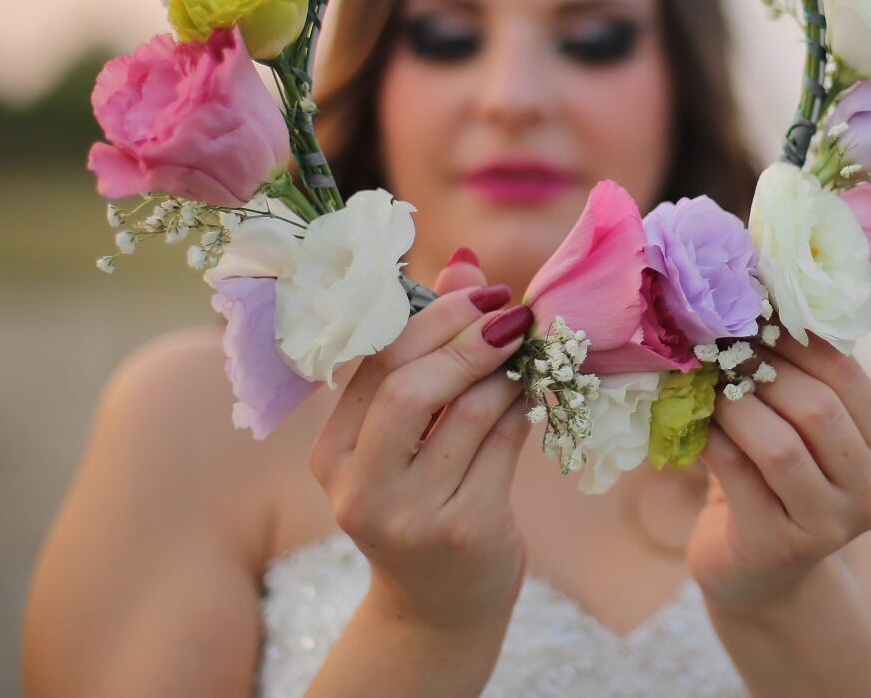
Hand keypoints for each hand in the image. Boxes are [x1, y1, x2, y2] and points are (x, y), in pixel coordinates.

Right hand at [307, 253, 535, 633]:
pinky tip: (537, 392)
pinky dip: (525, 409)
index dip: (435, 315)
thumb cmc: (424, 500)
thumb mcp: (410, 434)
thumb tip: (467, 263)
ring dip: (508, 371)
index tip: (483, 289)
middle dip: (469, 338)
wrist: (439, 607)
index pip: (376, 361)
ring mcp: (410, 515)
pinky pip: (504, 447)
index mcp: (333, 453)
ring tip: (533, 350)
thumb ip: (428, 352)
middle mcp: (360, 487)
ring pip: (469, 414)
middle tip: (514, 313)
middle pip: (410, 386)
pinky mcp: (465, 531)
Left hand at [687, 332, 870, 612]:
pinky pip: (739, 477)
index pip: (845, 373)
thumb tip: (758, 296)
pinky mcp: (779, 547)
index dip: (793, 336)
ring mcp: (831, 525)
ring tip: (702, 381)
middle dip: (761, 369)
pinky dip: (711, 440)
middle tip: (716, 344)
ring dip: (734, 405)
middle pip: (816, 408)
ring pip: (780, 446)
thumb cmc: (778, 482)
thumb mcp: (804, 430)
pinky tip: (689, 421)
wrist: (759, 572)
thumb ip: (799, 377)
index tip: (748, 311)